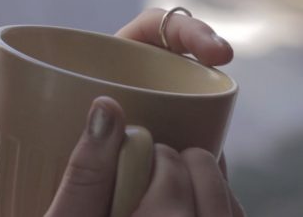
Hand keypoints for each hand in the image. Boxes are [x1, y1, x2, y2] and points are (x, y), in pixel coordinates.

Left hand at [0, 8, 233, 176]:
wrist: (33, 185)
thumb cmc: (22, 144)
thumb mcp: (6, 133)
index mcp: (98, 66)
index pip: (146, 32)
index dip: (180, 27)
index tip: (204, 41)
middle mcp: (127, 86)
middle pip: (174, 63)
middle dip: (204, 54)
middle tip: (222, 61)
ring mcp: (146, 116)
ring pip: (184, 104)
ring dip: (207, 110)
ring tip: (213, 131)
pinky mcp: (156, 146)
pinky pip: (185, 140)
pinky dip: (199, 146)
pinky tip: (206, 162)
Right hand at [45, 97, 244, 216]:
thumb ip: (86, 171)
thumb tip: (105, 107)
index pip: (170, 161)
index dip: (148, 152)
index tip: (132, 161)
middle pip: (204, 174)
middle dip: (175, 165)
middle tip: (146, 179)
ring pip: (227, 199)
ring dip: (201, 185)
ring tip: (168, 195)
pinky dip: (217, 207)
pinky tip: (190, 211)